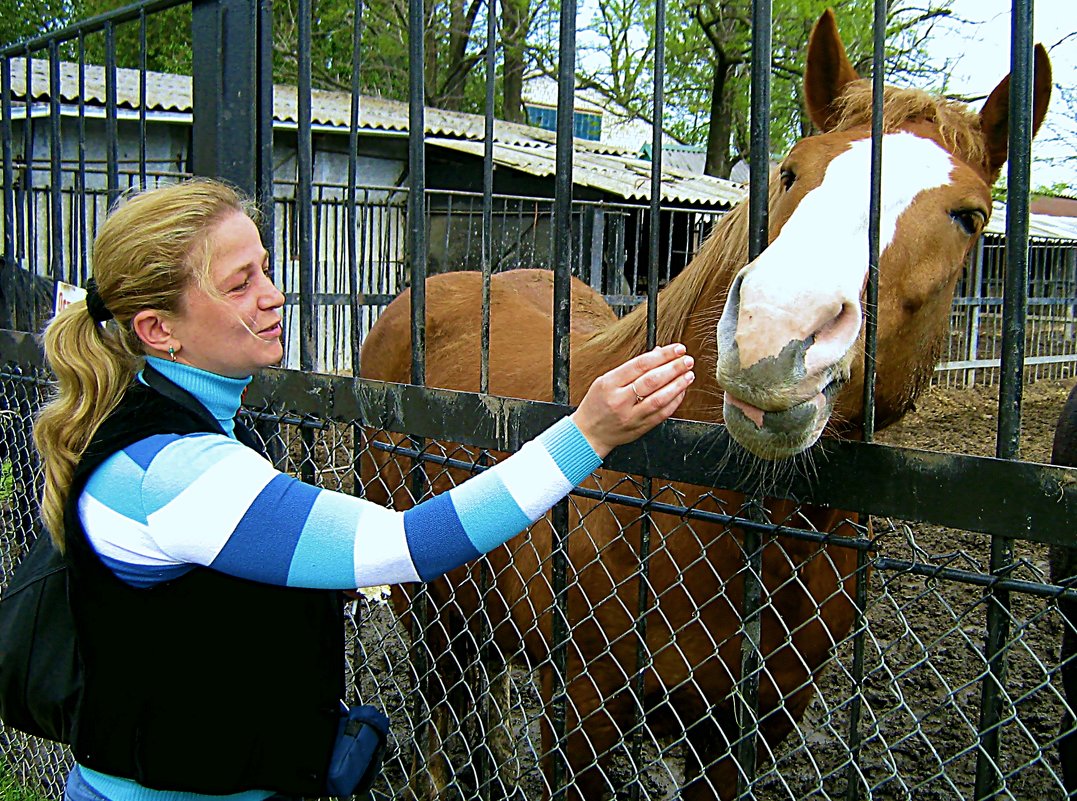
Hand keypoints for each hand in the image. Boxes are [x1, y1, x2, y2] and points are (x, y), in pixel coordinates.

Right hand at [570, 343, 694, 457]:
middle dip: (674, 368)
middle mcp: (620, 400)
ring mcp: (631, 416)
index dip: (663, 355)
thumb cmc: (596, 405)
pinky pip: (661, 414)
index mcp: (610, 384)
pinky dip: (674, 401)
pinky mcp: (640, 428)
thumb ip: (630, 368)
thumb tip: (657, 354)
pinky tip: (680, 392)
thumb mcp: (605, 381)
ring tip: (688, 375)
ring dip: (677, 385)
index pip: (641, 365)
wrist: (589, 433)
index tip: (676, 349)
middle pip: (652, 381)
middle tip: (687, 360)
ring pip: (659, 399)